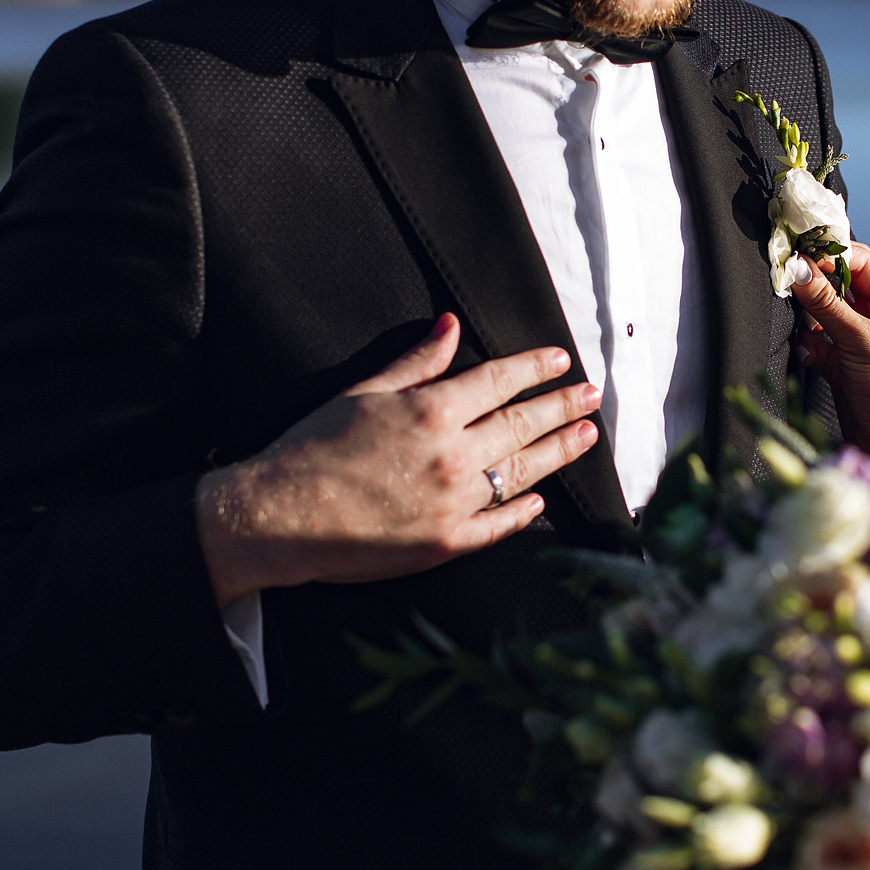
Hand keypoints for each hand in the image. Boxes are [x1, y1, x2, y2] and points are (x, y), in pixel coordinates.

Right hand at [194, 314, 600, 606]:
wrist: (277, 515)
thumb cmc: (310, 447)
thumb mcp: (363, 392)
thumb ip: (415, 362)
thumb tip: (451, 326)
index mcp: (432, 410)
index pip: (500, 380)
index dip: (535, 368)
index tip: (561, 360)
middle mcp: (452, 454)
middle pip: (523, 423)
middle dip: (563, 406)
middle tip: (592, 396)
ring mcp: (454, 502)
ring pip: (522, 471)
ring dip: (559, 451)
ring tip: (586, 437)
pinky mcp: (445, 543)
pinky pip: (499, 525)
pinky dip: (523, 510)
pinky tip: (541, 499)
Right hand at [791, 242, 869, 451]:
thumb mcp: (862, 341)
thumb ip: (828, 304)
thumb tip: (800, 270)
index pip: (863, 265)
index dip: (832, 256)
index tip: (802, 253)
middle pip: (842, 286)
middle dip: (816, 283)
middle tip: (790, 277)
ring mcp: (860, 341)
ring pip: (825, 312)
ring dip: (809, 314)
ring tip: (796, 315)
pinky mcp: (842, 363)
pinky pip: (817, 340)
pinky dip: (807, 343)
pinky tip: (806, 350)